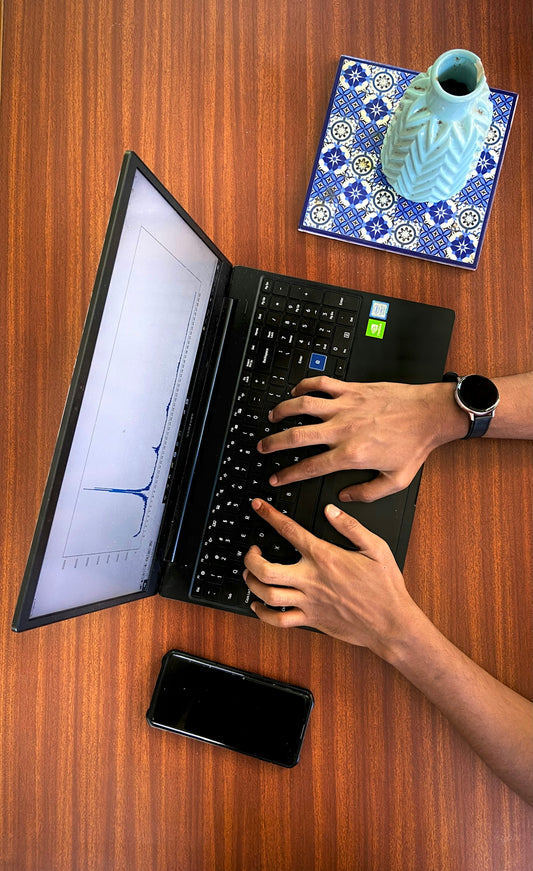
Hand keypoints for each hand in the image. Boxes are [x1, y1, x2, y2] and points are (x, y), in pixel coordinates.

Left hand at [243, 499, 419, 655]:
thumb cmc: (385, 587)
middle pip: (265, 569)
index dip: (269, 515)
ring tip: (250, 574)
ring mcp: (309, 601)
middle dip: (250, 558)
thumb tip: (331, 510)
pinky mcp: (311, 619)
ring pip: (267, 594)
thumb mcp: (376, 548)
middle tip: (251, 551)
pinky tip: (258, 605)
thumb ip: (350, 526)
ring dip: (252, 583)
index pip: (289, 531)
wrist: (390, 623)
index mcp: (325, 557)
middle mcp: (311, 579)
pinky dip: (263, 614)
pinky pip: (279, 620)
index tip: (258, 507)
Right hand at [258, 376, 465, 500]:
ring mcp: (346, 406)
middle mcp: (344, 429)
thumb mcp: (395, 481)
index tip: (276, 478)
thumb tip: (344, 497)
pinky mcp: (352, 389)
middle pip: (296, 435)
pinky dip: (304, 385)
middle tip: (262, 447)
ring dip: (282, 410)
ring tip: (272, 417)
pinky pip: (321, 383)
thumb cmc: (415, 445)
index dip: (287, 475)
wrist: (430, 414)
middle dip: (273, 443)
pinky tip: (296, 391)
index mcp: (352, 454)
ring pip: (303, 405)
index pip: (309, 467)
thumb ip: (367, 494)